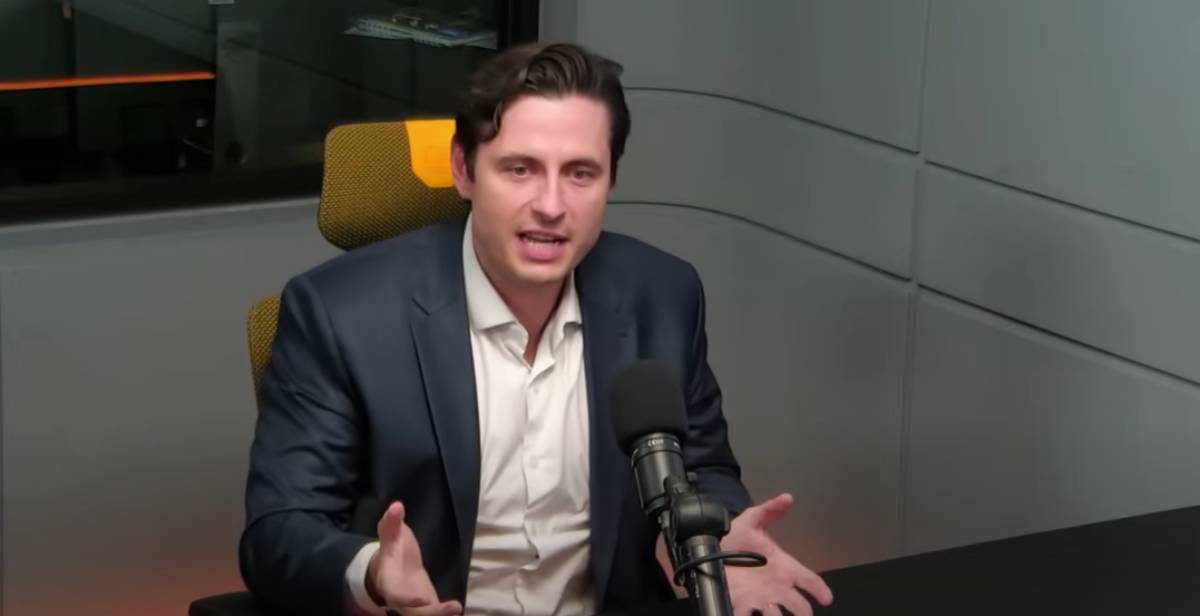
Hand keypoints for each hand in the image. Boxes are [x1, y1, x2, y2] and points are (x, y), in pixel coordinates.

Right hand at [366, 501, 462, 615]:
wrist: (392, 569)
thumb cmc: (393, 550)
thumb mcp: (390, 535)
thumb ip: (392, 523)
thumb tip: (396, 506)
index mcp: (390, 581)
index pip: (396, 594)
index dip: (407, 599)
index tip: (423, 599)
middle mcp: (400, 600)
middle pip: (414, 612)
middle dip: (432, 612)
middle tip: (454, 608)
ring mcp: (414, 607)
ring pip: (426, 615)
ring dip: (442, 614)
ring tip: (458, 609)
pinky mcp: (427, 609)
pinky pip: (436, 613)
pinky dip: (447, 613)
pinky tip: (460, 611)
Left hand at [722, 493, 832, 615]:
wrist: (710, 548)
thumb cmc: (734, 537)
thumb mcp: (751, 520)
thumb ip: (769, 509)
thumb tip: (787, 497)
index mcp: (784, 568)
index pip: (808, 580)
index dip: (819, 589)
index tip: (826, 598)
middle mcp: (776, 587)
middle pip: (798, 605)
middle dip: (802, 611)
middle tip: (803, 613)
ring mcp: (761, 598)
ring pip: (777, 614)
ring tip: (775, 612)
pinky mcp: (743, 605)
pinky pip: (750, 615)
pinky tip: (753, 613)